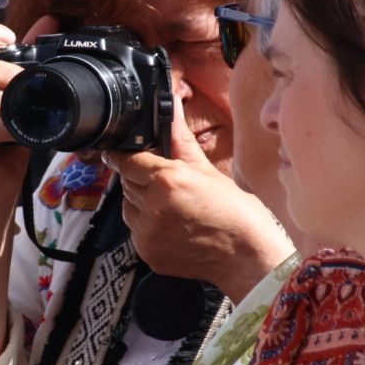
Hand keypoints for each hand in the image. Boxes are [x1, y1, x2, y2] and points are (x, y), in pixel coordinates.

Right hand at [0, 16, 55, 202]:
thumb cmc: (6, 135)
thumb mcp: (18, 90)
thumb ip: (28, 54)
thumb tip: (50, 18)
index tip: (7, 37)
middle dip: (5, 72)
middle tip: (30, 84)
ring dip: (9, 101)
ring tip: (29, 109)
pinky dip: (9, 127)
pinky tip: (22, 130)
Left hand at [104, 113, 292, 301]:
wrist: (247, 257)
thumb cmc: (235, 212)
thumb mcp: (207, 170)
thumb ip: (180, 139)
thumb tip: (172, 107)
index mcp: (167, 180)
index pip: (127, 160)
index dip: (123, 155)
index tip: (118, 152)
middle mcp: (152, 207)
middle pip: (127, 182)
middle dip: (139, 178)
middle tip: (165, 181)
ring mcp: (148, 234)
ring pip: (128, 206)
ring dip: (141, 201)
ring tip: (172, 204)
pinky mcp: (147, 253)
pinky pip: (136, 230)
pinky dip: (147, 224)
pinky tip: (172, 224)